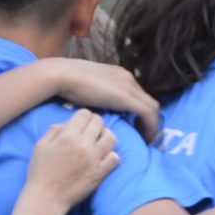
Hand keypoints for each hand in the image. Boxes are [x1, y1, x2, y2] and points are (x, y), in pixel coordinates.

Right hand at [25, 110, 119, 207]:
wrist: (46, 198)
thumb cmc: (40, 172)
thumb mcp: (40, 145)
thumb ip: (54, 130)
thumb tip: (68, 123)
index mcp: (67, 136)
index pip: (85, 114)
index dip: (84, 115)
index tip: (82, 120)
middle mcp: (83, 145)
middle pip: (99, 123)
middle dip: (95, 122)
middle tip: (92, 128)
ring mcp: (94, 160)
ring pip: (111, 138)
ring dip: (106, 136)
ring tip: (99, 140)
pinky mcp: (100, 174)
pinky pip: (115, 158)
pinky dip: (111, 155)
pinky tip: (103, 157)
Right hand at [43, 57, 160, 141]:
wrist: (62, 75)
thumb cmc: (66, 83)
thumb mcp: (87, 88)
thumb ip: (97, 95)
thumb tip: (97, 106)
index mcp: (119, 74)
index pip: (137, 94)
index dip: (140, 112)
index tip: (137, 126)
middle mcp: (127, 77)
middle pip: (147, 100)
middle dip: (150, 119)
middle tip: (147, 135)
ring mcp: (128, 85)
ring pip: (152, 107)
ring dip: (153, 125)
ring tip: (148, 140)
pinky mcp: (127, 96)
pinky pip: (148, 113)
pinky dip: (151, 126)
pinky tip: (146, 138)